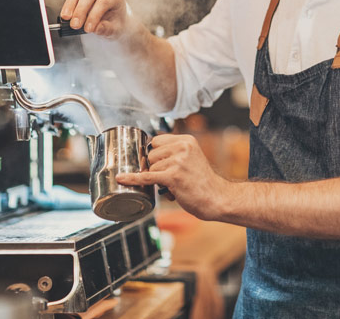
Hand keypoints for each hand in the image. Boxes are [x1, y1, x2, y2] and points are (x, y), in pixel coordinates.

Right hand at [45, 0, 127, 38]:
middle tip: (74, 24)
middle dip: (80, 10)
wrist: (113, 19)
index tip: (88, 29)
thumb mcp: (115, 29)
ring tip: (65, 17)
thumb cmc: (114, 23)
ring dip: (70, 3)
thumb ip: (107, 28)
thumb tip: (97, 28)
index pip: (103, 2)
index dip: (94, 15)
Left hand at [116, 134, 230, 220]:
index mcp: (186, 140)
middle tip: (171, 178)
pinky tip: (122, 178)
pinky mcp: (173, 177)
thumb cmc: (203, 182)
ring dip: (158, 180)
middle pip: (150, 154)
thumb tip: (149, 156)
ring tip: (175, 186)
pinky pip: (146, 177)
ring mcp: (178, 161)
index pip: (156, 141)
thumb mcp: (192, 158)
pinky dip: (132, 178)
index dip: (154, 154)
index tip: (158, 164)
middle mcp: (182, 147)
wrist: (217, 198)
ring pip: (150, 168)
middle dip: (155, 168)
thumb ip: (174, 153)